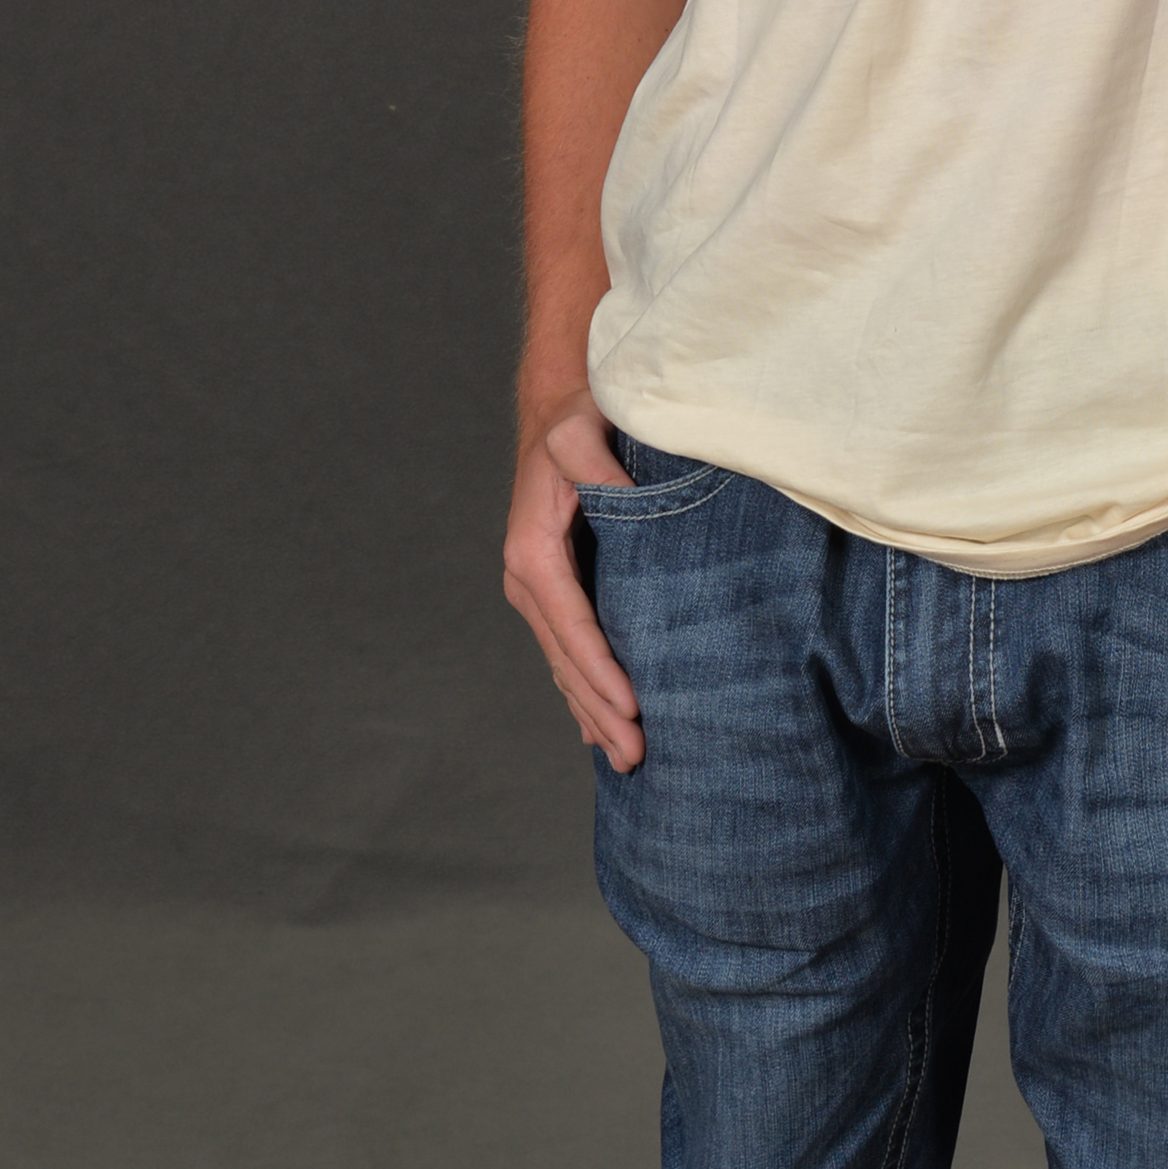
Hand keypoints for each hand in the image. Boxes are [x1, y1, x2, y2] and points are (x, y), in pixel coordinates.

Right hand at [501, 389, 645, 772]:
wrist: (558, 409)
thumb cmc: (578, 418)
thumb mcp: (582, 432)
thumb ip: (596, 464)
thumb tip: (624, 498)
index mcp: (533, 551)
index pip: (572, 625)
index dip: (602, 670)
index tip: (634, 708)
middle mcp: (528, 578)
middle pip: (567, 659)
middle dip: (600, 710)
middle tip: (638, 757)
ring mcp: (538, 589)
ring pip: (566, 664)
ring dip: (592, 713)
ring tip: (627, 759)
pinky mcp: (554, 589)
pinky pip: (567, 650)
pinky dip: (584, 691)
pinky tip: (599, 728)